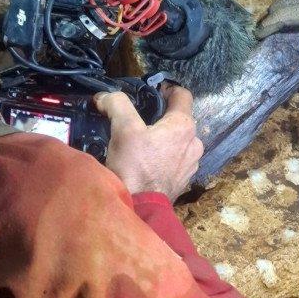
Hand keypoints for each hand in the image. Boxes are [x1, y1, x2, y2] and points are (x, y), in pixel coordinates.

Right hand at [95, 83, 203, 200]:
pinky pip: (173, 159)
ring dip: (161, 137)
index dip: (165, 88)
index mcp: (184, 126)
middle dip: (160, 116)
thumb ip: (116, 104)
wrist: (139, 209)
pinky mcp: (181, 179)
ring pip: (176, 140)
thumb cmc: (135, 169)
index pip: (182, 94)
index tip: (150, 91)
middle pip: (179, 119)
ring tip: (139, 141)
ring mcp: (189, 163)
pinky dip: (162, 156)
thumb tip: (105, 97)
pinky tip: (144, 160)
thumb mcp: (123, 128)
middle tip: (138, 118)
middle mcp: (194, 144)